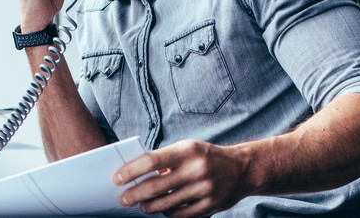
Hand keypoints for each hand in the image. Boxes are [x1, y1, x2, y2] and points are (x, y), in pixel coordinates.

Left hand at [114, 140, 253, 216]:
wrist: (242, 169)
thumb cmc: (207, 157)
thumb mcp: (188, 148)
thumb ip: (164, 159)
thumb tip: (136, 173)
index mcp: (187, 150)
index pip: (151, 161)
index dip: (130, 171)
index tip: (116, 178)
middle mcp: (196, 169)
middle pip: (155, 187)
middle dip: (134, 195)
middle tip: (123, 199)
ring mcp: (203, 189)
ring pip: (165, 204)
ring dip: (148, 207)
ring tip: (141, 206)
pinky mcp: (209, 205)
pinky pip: (179, 214)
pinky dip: (167, 213)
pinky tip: (161, 210)